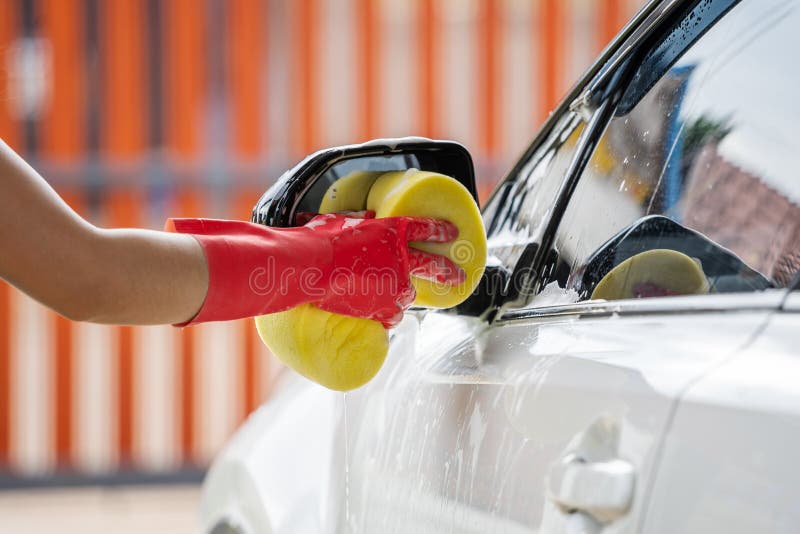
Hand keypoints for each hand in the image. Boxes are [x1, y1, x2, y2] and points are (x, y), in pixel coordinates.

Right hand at [303, 211, 463, 326]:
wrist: (310, 268)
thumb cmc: (320, 240)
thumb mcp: (340, 221)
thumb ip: (358, 219)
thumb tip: (363, 218)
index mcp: (392, 231)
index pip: (425, 228)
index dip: (440, 230)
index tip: (452, 232)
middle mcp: (401, 258)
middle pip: (434, 265)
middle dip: (449, 271)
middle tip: (459, 276)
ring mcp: (396, 285)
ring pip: (407, 293)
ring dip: (398, 293)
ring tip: (380, 294)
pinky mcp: (385, 309)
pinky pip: (392, 315)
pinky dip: (384, 314)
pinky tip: (372, 311)